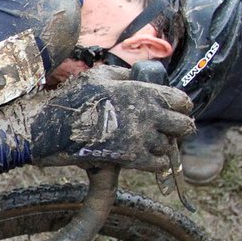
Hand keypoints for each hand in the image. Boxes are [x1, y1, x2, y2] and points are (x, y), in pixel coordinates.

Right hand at [27, 67, 194, 172]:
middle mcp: (148, 115)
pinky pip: (158, 163)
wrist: (58, 127)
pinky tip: (148, 157)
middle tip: (171, 129)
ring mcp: (141, 137)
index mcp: (143, 92)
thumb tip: (138, 77)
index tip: (175, 108)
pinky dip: (157, 162)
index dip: (181, 105)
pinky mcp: (132, 157)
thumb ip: (126, 76)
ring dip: (164, 145)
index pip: (181, 100)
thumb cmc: (75, 98)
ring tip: (153, 142)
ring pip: (170, 146)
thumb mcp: (101, 76)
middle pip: (183, 125)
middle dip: (180, 127)